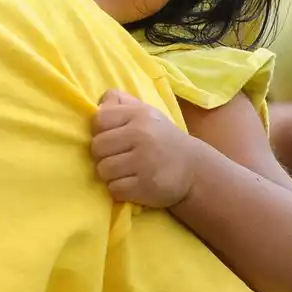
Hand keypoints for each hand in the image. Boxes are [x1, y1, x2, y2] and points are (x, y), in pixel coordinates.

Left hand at [91, 89, 198, 207]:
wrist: (194, 168)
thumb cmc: (161, 138)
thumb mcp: (146, 113)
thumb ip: (122, 103)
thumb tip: (100, 101)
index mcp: (139, 115)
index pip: (99, 119)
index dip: (100, 131)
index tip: (113, 137)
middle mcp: (142, 135)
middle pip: (97, 147)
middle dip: (103, 155)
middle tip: (118, 157)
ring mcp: (144, 162)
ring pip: (103, 169)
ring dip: (110, 174)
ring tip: (125, 171)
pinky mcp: (146, 186)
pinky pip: (115, 189)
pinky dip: (120, 190)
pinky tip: (133, 184)